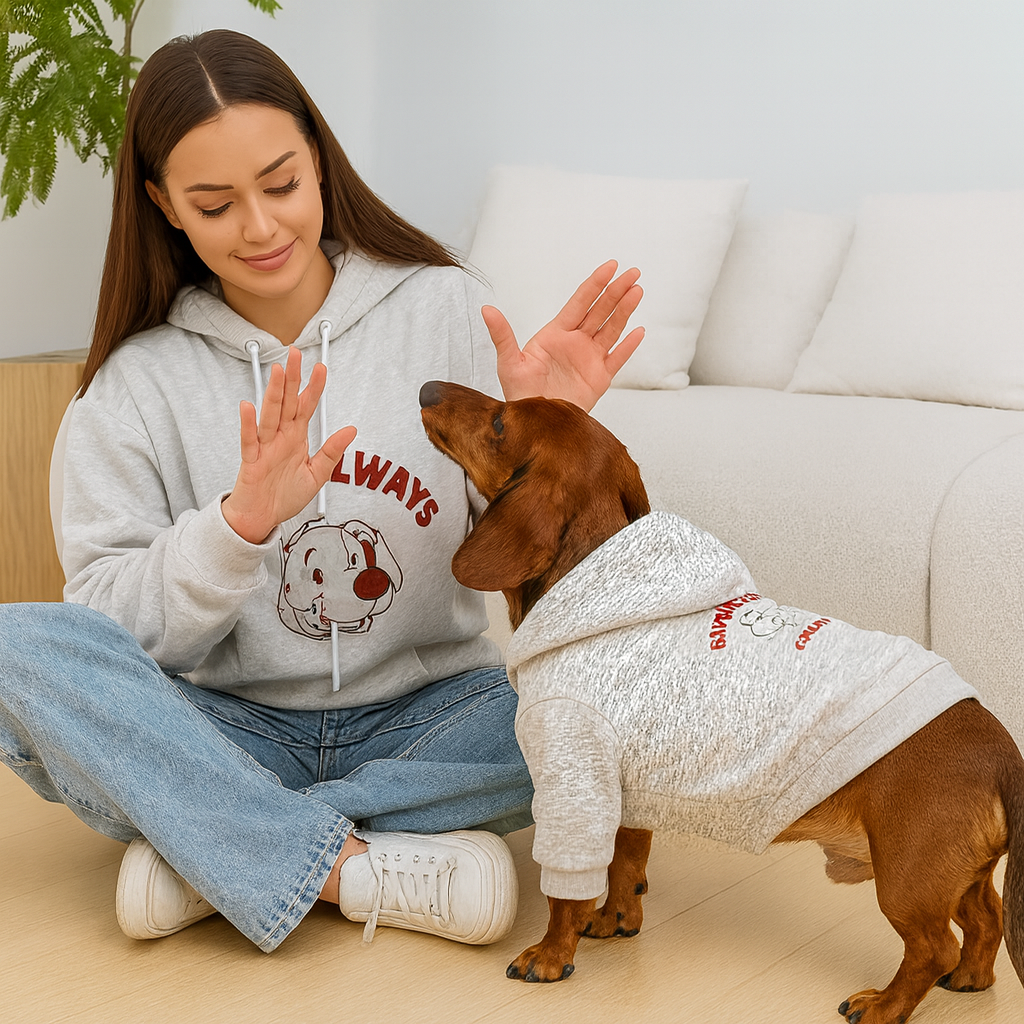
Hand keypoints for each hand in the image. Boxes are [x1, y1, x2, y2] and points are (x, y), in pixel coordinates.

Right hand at [222, 346, 356, 543]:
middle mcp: (280, 438)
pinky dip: (248, 425)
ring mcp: (264, 448)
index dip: (313, 388)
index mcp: (295, 438)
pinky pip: (249, 441)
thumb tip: (351, 430)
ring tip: (277, 372)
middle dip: (292, 379)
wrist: (261, 518)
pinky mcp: (251, 462)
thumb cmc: (283, 496)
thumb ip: (332, 452)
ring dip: (273, 394)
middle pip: (287, 403)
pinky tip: (249, 407)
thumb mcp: (317, 475)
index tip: (321, 368)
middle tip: (296, 354)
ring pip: (269, 415)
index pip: (306, 407)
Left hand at [483, 260, 644, 411]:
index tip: (610, 266)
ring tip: (637, 291)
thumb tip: (486, 309)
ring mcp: (589, 360)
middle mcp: (575, 343)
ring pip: (611, 330)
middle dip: (616, 292)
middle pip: (600, 311)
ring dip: (624, 311)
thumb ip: (502, 335)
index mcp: (556, 334)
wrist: (533, 423)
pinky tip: (638, 331)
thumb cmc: (518, 393)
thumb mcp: (509, 362)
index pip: (579, 303)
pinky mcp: (599, 379)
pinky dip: (629, 346)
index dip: (595, 284)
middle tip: (633, 273)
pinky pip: (617, 359)